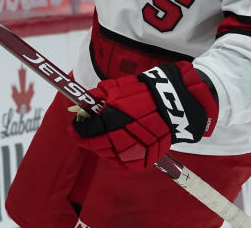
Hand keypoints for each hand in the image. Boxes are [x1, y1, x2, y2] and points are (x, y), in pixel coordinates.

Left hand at [70, 61, 217, 171]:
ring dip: (101, 146)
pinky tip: (117, 143)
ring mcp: (133, 152)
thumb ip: (96, 98)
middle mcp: (121, 139)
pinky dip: (116, 154)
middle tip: (85, 131)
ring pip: (107, 155)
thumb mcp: (116, 88)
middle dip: (88, 138)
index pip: (86, 131)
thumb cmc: (144, 92)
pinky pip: (123, 161)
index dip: (78, 128)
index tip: (75, 124)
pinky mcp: (143, 160)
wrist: (174, 104)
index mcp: (112, 120)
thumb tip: (79, 106)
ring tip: (103, 135)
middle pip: (95, 145)